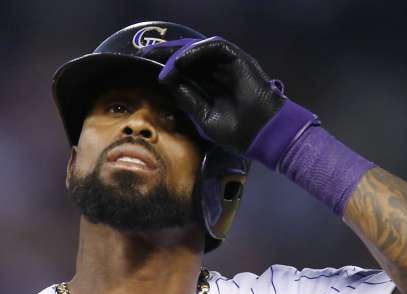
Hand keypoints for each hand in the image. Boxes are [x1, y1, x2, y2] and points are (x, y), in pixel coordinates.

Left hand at [145, 37, 318, 169]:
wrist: (262, 134)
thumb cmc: (236, 132)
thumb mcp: (203, 117)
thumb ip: (187, 98)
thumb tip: (167, 80)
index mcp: (210, 88)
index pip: (185, 72)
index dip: (166, 68)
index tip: (145, 67)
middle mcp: (217, 74)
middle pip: (189, 57)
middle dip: (167, 54)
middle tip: (145, 53)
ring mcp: (228, 65)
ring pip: (199, 50)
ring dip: (179, 53)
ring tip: (161, 59)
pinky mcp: (237, 59)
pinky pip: (214, 47)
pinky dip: (196, 51)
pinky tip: (181, 61)